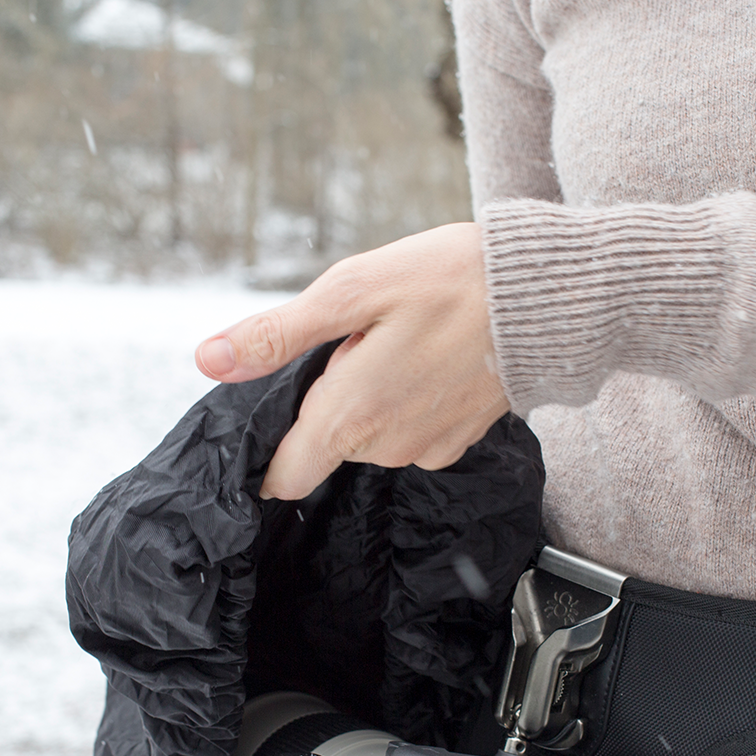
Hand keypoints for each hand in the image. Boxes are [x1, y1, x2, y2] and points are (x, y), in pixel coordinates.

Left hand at [194, 222, 509, 499]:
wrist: (544, 298)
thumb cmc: (452, 282)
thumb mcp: (352, 290)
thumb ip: (277, 335)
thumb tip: (210, 361)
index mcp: (351, 414)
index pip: (286, 474)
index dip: (268, 456)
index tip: (273, 419)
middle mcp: (387, 446)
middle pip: (328, 441)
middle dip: (331, 395)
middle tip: (362, 338)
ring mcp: (426, 448)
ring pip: (370, 434)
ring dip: (371, 394)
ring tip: (406, 341)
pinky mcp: (457, 442)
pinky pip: (410, 430)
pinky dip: (409, 399)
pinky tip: (433, 358)